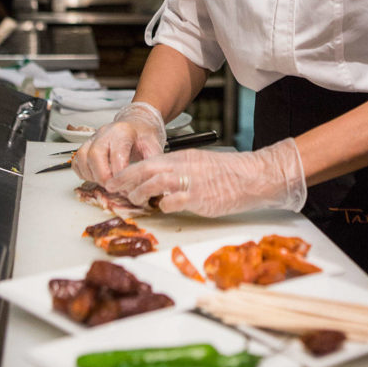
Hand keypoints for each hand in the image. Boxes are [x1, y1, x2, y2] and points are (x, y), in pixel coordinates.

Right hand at [71, 102, 166, 183]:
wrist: (136, 125)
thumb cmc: (143, 136)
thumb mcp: (154, 147)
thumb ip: (151, 163)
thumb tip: (149, 182)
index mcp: (123, 132)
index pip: (117, 153)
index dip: (120, 174)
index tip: (125, 186)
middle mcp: (104, 133)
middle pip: (94, 154)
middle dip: (102, 176)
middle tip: (113, 188)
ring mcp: (92, 138)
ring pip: (82, 157)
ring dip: (92, 175)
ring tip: (106, 182)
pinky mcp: (85, 146)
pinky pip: (77, 161)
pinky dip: (84, 173)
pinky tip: (96, 177)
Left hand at [105, 138, 306, 217]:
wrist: (253, 176)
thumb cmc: (229, 173)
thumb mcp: (200, 164)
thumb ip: (179, 171)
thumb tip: (158, 184)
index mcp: (182, 158)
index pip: (148, 161)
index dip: (129, 171)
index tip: (115, 181)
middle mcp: (183, 166)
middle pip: (146, 169)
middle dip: (126, 180)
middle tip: (115, 191)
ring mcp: (191, 181)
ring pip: (156, 182)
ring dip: (141, 192)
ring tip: (134, 200)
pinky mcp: (200, 197)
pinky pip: (174, 201)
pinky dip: (164, 205)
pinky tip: (163, 208)